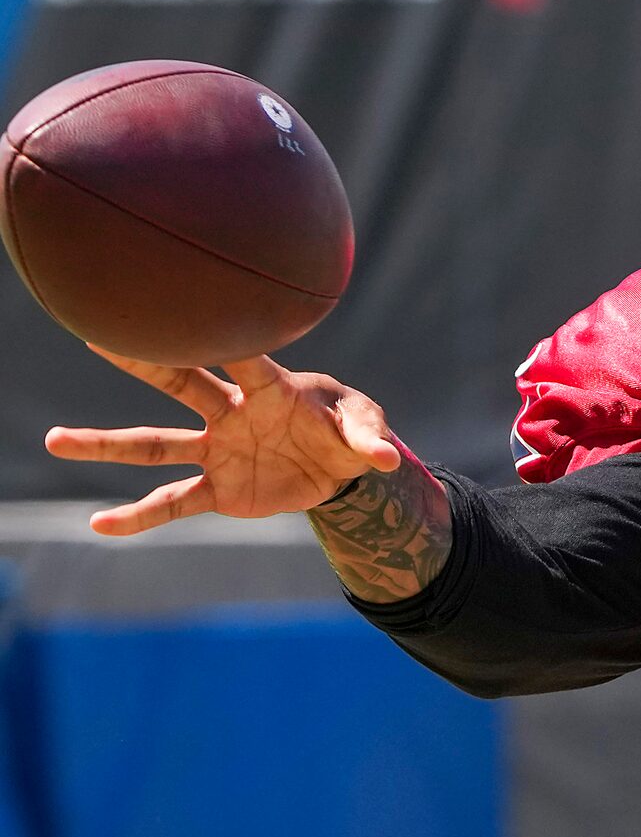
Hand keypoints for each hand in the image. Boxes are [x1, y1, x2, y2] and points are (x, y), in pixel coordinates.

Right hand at [45, 347, 401, 534]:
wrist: (338, 469)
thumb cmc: (348, 429)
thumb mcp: (365, 428)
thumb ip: (370, 438)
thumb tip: (389, 460)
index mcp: (271, 386)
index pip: (245, 357)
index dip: (226, 338)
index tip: (193, 312)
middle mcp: (233, 412)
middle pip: (181, 384)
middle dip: (144, 362)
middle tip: (98, 334)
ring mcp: (219, 449)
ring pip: (156, 445)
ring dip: (107, 444)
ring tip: (54, 438)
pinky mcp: (218, 489)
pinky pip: (171, 502)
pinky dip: (138, 517)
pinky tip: (99, 524)